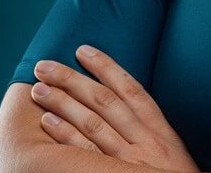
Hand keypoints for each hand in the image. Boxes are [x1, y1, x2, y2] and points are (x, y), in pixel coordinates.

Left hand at [30, 44, 200, 172]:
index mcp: (160, 130)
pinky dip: (65, 136)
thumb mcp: (171, 151)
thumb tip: (126, 107)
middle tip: (46, 66)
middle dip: (73, 79)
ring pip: (92, 123)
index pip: (130, 89)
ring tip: (39, 90)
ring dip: (62, 103)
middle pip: (105, 101)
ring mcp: (127, 160)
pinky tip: (47, 122)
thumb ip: (151, 130)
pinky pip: (85, 154)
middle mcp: (144, 140)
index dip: (106, 67)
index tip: (82, 50)